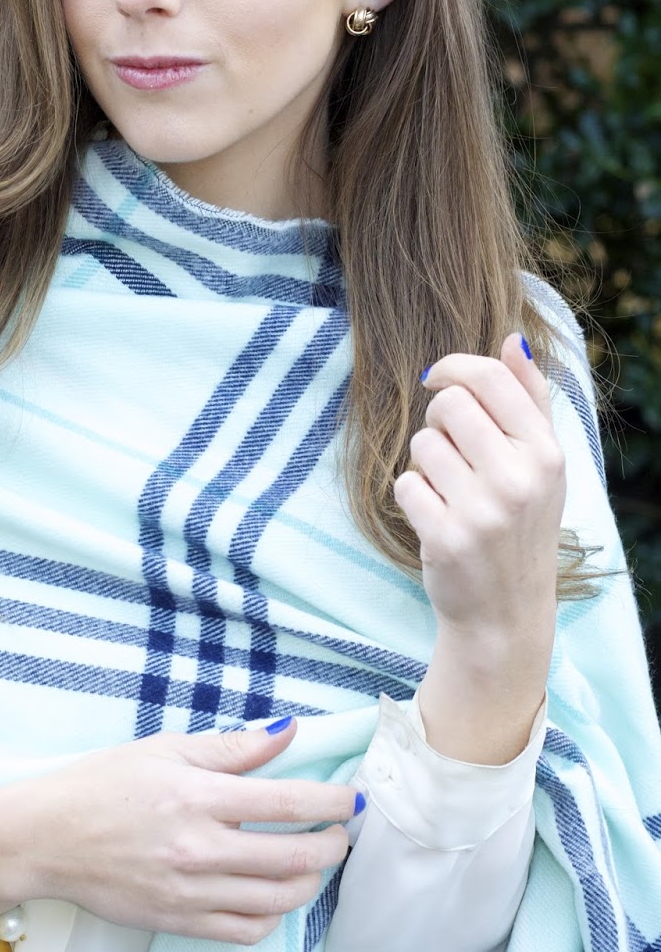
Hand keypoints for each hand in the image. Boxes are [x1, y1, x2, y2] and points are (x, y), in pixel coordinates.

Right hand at [0, 718, 358, 945]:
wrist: (45, 839)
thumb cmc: (100, 785)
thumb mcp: (164, 750)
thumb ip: (232, 746)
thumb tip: (288, 731)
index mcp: (197, 796)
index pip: (288, 803)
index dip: (332, 802)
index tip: (352, 799)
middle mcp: (199, 848)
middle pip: (294, 858)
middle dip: (332, 846)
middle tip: (341, 832)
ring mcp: (190, 892)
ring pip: (277, 900)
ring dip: (310, 883)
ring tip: (314, 864)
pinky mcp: (178, 922)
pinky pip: (244, 930)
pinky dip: (272, 916)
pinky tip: (274, 895)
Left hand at [393, 332, 564, 681]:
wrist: (505, 612)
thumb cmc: (520, 526)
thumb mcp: (540, 464)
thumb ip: (528, 400)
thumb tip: (512, 339)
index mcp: (546, 453)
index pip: (491, 379)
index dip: (454, 366)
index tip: (436, 377)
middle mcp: (519, 479)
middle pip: (449, 404)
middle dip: (437, 417)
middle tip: (447, 447)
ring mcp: (483, 511)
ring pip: (422, 444)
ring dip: (425, 463)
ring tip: (448, 491)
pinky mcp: (446, 539)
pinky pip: (405, 484)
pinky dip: (412, 497)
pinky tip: (435, 518)